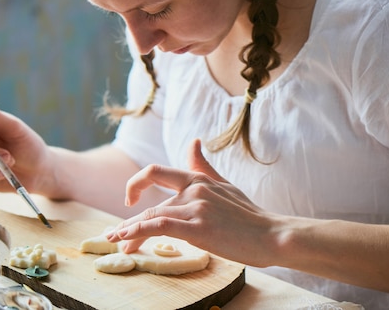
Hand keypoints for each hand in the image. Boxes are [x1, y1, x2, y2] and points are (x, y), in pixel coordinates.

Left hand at [107, 139, 280, 267]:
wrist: (273, 235)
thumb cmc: (250, 216)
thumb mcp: (225, 185)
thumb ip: (204, 166)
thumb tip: (193, 141)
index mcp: (199, 179)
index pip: (157, 172)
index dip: (136, 183)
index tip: (129, 200)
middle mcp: (195, 189)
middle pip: (151, 205)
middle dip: (129, 224)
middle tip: (116, 238)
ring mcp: (196, 207)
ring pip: (151, 217)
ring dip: (129, 234)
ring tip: (118, 246)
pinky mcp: (198, 228)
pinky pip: (159, 227)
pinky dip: (137, 233)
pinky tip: (125, 242)